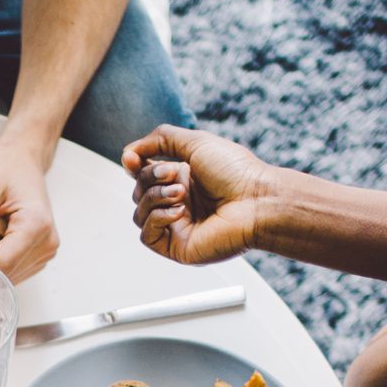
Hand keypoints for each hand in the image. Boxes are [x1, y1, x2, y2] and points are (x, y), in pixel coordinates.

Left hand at [0, 138, 58, 283]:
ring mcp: (46, 250)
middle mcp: (47, 242)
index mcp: (36, 225)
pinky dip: (1, 254)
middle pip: (4, 273)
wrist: (21, 158)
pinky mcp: (41, 253)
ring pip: (7, 274)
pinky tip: (2, 232)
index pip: (0, 265)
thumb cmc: (4, 167)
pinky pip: (12, 269)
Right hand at [123, 126, 273, 264]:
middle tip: (175, 174)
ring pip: (139, 213)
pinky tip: (179, 210)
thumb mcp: (195, 142)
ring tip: (182, 193)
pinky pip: (147, 235)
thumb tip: (128, 153)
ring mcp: (177, 226)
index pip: (143, 174)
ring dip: (155, 197)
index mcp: (183, 178)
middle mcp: (179, 202)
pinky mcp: (177, 247)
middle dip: (150, 178)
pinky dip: (157, 218)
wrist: (257, 201)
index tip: (131, 158)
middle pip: (138, 191)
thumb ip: (160, 139)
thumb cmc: (236, 173)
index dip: (134, 165)